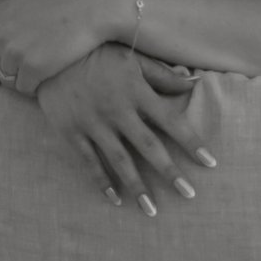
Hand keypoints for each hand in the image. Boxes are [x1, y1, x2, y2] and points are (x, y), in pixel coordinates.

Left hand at [0, 0, 130, 95]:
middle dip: (7, 74)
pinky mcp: (33, 68)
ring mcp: (16, 52)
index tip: (2, 70)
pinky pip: (26, 89)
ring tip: (42, 74)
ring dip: (24, 82)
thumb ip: (16, 12)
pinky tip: (50, 77)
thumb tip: (14, 18)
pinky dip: (36, 88)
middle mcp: (2, 33)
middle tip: (27, 75)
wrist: (96, 5)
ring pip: (9, 82)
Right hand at [32, 48, 216, 214]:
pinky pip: (89, 161)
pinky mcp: (71, 131)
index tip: (210, 162)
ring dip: (137, 186)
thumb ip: (162, 74)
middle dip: (170, 172)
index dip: (192, 142)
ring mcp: (93, 123)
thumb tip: (194, 83)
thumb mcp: (132, 58)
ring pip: (120, 160)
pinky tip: (115, 199)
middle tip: (189, 194)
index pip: (171, 121)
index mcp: (136, 92)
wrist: (50, 51)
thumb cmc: (97, 52)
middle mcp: (118, 111)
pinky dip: (102, 181)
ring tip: (151, 209)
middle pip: (149, 146)